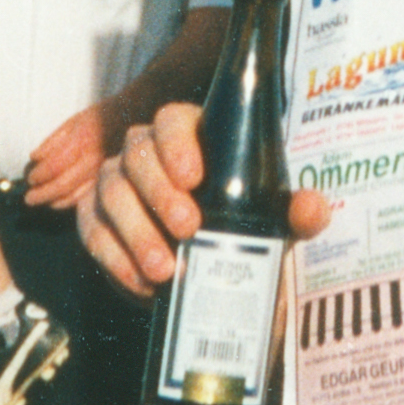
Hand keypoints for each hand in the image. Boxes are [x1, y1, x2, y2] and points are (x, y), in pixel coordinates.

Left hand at [20, 102, 116, 212]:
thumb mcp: (73, 121)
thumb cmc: (100, 116)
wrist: (134, 118)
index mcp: (81, 141)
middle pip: (63, 184)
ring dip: (53, 200)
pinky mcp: (108, 179)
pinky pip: (86, 195)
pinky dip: (69, 202)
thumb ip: (53, 140)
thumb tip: (34, 158)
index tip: (30, 178)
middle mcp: (92, 159)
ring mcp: (101, 171)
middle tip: (28, 198)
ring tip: (39, 200)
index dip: (39, 175)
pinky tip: (57, 202)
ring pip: (74, 195)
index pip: (55, 165)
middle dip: (42, 193)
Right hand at [79, 102, 332, 294]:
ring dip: (136, 231)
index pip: (173, 120)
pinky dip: (115, 259)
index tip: (194, 177)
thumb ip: (297, 212)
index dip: (177, 143)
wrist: (210, 263)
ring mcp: (116, 181)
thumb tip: (311, 210)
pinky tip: (143, 284)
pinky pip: (92, 230)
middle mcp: (146, 150)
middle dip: (160, 192)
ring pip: (111, 191)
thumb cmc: (243, 222)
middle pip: (137, 154)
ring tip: (166, 269)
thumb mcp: (273, 217)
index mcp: (190, 134)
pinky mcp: (95, 218)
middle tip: (188, 228)